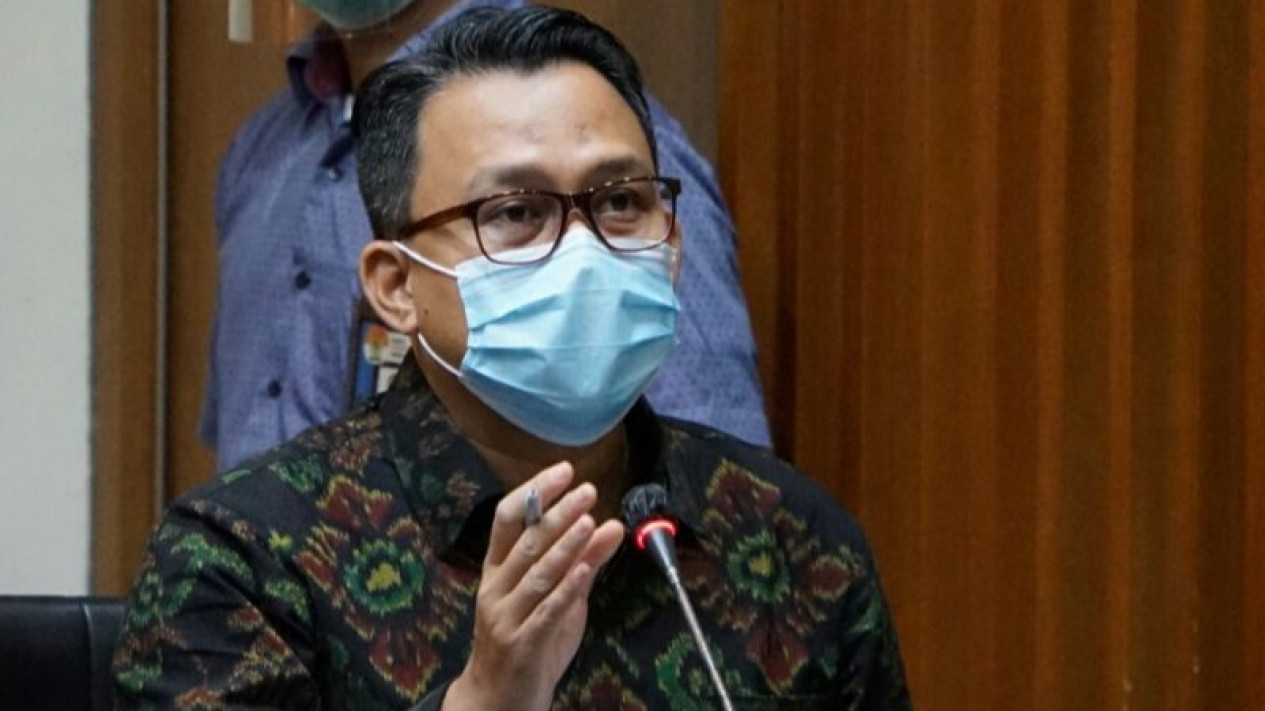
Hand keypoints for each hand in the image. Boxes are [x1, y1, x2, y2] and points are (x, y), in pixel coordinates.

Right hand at [442, 462, 624, 710]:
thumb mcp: (557, 597)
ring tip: (588, 521)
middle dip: (558, 514)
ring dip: (564, 546)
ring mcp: (505, 616)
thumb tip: (609, 525)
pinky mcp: (522, 644)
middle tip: (587, 490)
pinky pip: (545, 611)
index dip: (535, 492)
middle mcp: (496, 588)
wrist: (499, 699)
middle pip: (526, 543)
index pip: (507, 519)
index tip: (563, 471)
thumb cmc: (527, 640)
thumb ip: (582, 562)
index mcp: (496, 570)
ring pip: (536, 574)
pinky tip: (584, 568)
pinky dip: (565, 588)